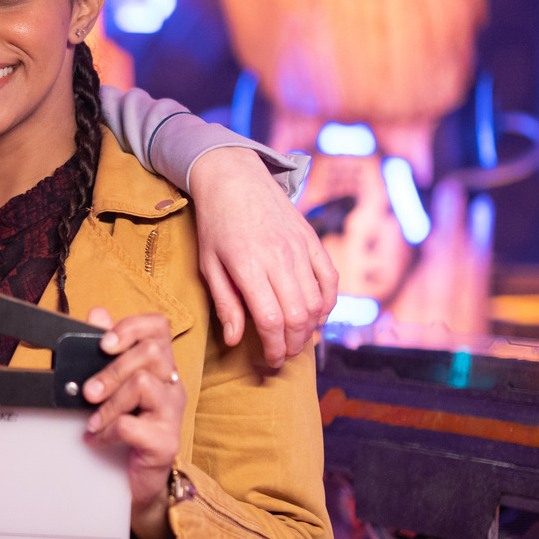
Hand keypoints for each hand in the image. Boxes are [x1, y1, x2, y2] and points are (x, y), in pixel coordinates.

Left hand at [80, 308, 183, 538]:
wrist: (134, 479)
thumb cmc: (124, 428)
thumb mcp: (109, 387)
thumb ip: (102, 352)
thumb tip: (96, 314)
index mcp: (159, 365)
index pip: (158, 327)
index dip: (131, 328)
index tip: (103, 344)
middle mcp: (171, 385)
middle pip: (151, 353)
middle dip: (112, 370)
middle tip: (88, 392)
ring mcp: (172, 413)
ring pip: (143, 385)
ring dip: (109, 402)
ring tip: (91, 419)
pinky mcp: (166, 442)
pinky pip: (132, 425)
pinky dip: (107, 431)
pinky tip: (96, 439)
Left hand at [187, 147, 338, 367]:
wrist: (233, 177)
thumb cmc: (215, 224)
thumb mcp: (208, 265)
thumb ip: (225, 304)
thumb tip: (237, 341)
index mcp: (248, 266)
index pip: (270, 320)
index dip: (274, 348)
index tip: (270, 361)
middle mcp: (279, 258)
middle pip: (298, 316)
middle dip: (293, 345)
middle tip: (283, 355)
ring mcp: (300, 248)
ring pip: (317, 302)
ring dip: (311, 329)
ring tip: (297, 339)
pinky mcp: (313, 240)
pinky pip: (330, 279)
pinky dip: (328, 303)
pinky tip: (317, 315)